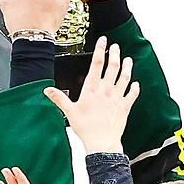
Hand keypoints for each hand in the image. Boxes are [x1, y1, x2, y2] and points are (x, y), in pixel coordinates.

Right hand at [43, 37, 138, 153]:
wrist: (102, 142)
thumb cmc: (86, 128)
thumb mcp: (69, 112)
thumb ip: (59, 98)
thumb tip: (47, 90)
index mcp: (92, 89)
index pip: (97, 64)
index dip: (100, 50)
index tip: (103, 41)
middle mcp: (106, 90)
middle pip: (113, 67)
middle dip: (114, 54)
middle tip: (115, 46)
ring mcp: (117, 98)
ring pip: (124, 77)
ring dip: (127, 67)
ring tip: (128, 59)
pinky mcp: (125, 107)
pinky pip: (132, 94)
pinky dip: (135, 88)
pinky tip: (136, 84)